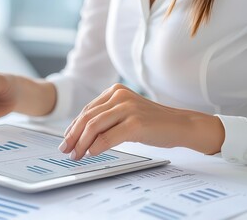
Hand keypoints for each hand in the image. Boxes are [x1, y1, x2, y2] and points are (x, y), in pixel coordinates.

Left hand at [59, 84, 224, 159]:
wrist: (181, 125)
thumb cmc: (152, 123)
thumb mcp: (126, 114)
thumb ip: (106, 119)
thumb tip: (80, 136)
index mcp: (115, 91)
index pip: (86, 110)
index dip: (73, 127)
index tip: (66, 140)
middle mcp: (119, 96)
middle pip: (87, 118)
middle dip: (73, 136)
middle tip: (66, 150)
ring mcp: (128, 108)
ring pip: (94, 127)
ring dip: (81, 143)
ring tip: (76, 155)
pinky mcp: (136, 123)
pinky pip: (108, 136)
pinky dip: (96, 146)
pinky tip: (91, 153)